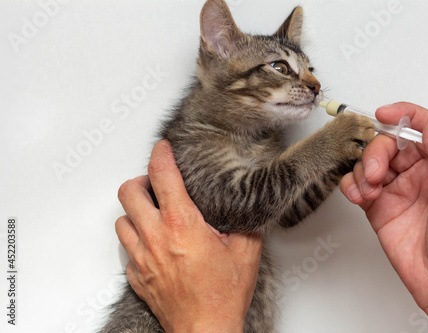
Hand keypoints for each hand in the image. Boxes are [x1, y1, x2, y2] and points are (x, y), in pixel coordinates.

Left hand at [115, 140, 261, 332]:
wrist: (205, 329)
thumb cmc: (222, 296)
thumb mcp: (245, 251)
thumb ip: (244, 222)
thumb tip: (245, 206)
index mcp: (182, 225)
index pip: (162, 175)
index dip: (161, 154)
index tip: (163, 148)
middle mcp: (156, 237)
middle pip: (129, 192)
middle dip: (142, 181)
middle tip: (157, 185)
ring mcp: (142, 258)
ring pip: (122, 220)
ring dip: (136, 211)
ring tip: (154, 213)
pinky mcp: (136, 276)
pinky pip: (127, 248)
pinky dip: (136, 238)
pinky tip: (154, 243)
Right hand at [340, 103, 427, 330]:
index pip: (419, 129)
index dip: (402, 116)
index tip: (383, 114)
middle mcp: (416, 175)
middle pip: (386, 146)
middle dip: (375, 154)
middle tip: (376, 174)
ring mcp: (395, 191)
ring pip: (368, 164)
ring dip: (361, 172)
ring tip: (369, 191)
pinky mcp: (377, 208)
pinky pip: (357, 186)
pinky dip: (351, 186)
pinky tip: (358, 196)